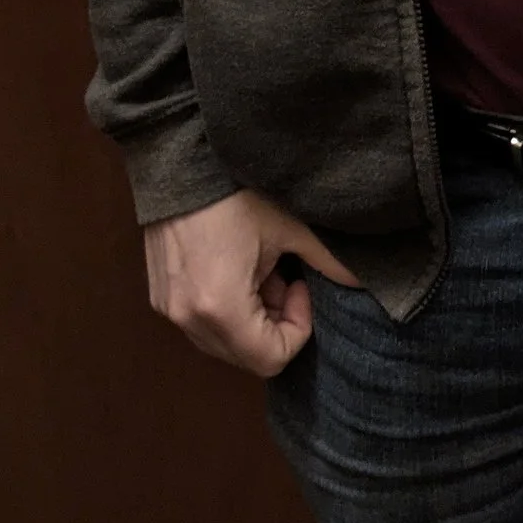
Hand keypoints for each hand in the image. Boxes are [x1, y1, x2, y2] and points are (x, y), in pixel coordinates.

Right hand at [143, 188, 360, 376]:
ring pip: (223, 343)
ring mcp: (168, 311)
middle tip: (284, 276)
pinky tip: (236, 267)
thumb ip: (328, 260)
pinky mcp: (159, 300)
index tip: (300, 285)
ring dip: (251, 317)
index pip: (270, 359)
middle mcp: (188, 320)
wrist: (182, 162)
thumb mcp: (289, 226)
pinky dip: (227, 309)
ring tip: (261, 269)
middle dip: (275, 323)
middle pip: (246, 356)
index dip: (298, 328)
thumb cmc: (238, 192)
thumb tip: (363, 281)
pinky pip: (201, 325)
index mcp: (220, 307)